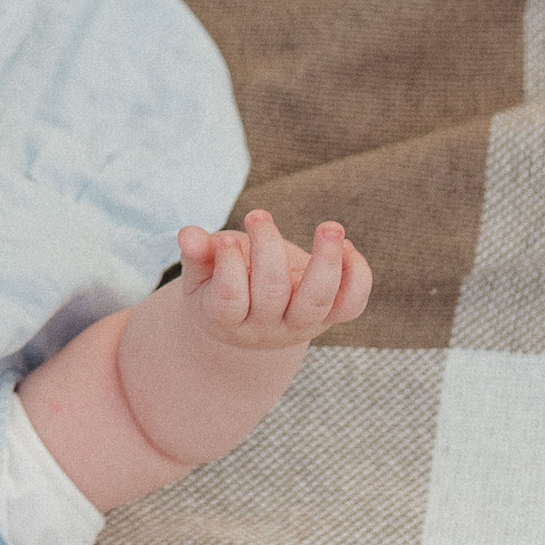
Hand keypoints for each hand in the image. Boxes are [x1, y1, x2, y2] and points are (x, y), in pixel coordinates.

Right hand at [168, 208, 370, 350]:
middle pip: (272, 293)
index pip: (230, 298)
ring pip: (317, 301)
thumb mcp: (201, 273)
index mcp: (226, 319)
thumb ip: (197, 254)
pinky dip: (357, 275)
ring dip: (327, 261)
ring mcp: (300, 325)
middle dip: (267, 248)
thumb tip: (188, 234)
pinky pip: (352, 304)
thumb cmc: (219, 284)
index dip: (229, 266)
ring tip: (329, 226)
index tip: (227, 238)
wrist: (252, 320)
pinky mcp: (329, 318)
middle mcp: (266, 328)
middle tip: (257, 215)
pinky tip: (347, 246)